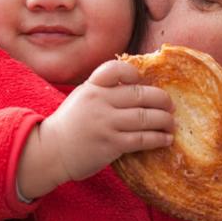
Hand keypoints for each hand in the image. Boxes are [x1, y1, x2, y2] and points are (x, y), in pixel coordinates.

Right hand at [20, 60, 174, 197]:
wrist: (50, 151)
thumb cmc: (70, 125)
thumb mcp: (82, 97)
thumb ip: (103, 89)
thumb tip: (137, 86)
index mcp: (92, 86)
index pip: (117, 69)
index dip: (134, 73)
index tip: (143, 82)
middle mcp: (99, 101)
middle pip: (140, 94)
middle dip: (162, 99)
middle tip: (170, 106)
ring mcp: (106, 122)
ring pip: (145, 117)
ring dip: (164, 120)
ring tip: (171, 124)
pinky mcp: (111, 144)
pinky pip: (142, 139)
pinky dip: (158, 138)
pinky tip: (166, 139)